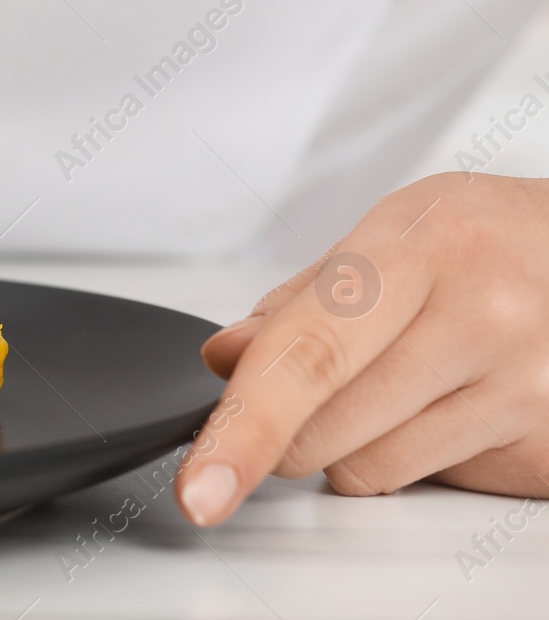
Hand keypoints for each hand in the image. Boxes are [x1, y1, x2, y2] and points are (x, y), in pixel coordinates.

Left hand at [178, 171, 548, 524]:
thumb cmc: (483, 241)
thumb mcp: (392, 232)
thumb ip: (301, 300)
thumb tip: (227, 358)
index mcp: (425, 250)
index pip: (310, 353)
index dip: (245, 425)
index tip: (201, 484)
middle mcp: (484, 320)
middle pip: (324, 430)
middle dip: (289, 421)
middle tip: (321, 378)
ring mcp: (526, 391)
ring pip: (366, 469)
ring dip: (351, 441)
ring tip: (400, 374)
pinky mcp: (547, 450)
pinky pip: (426, 483)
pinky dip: (412, 453)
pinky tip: (448, 398)